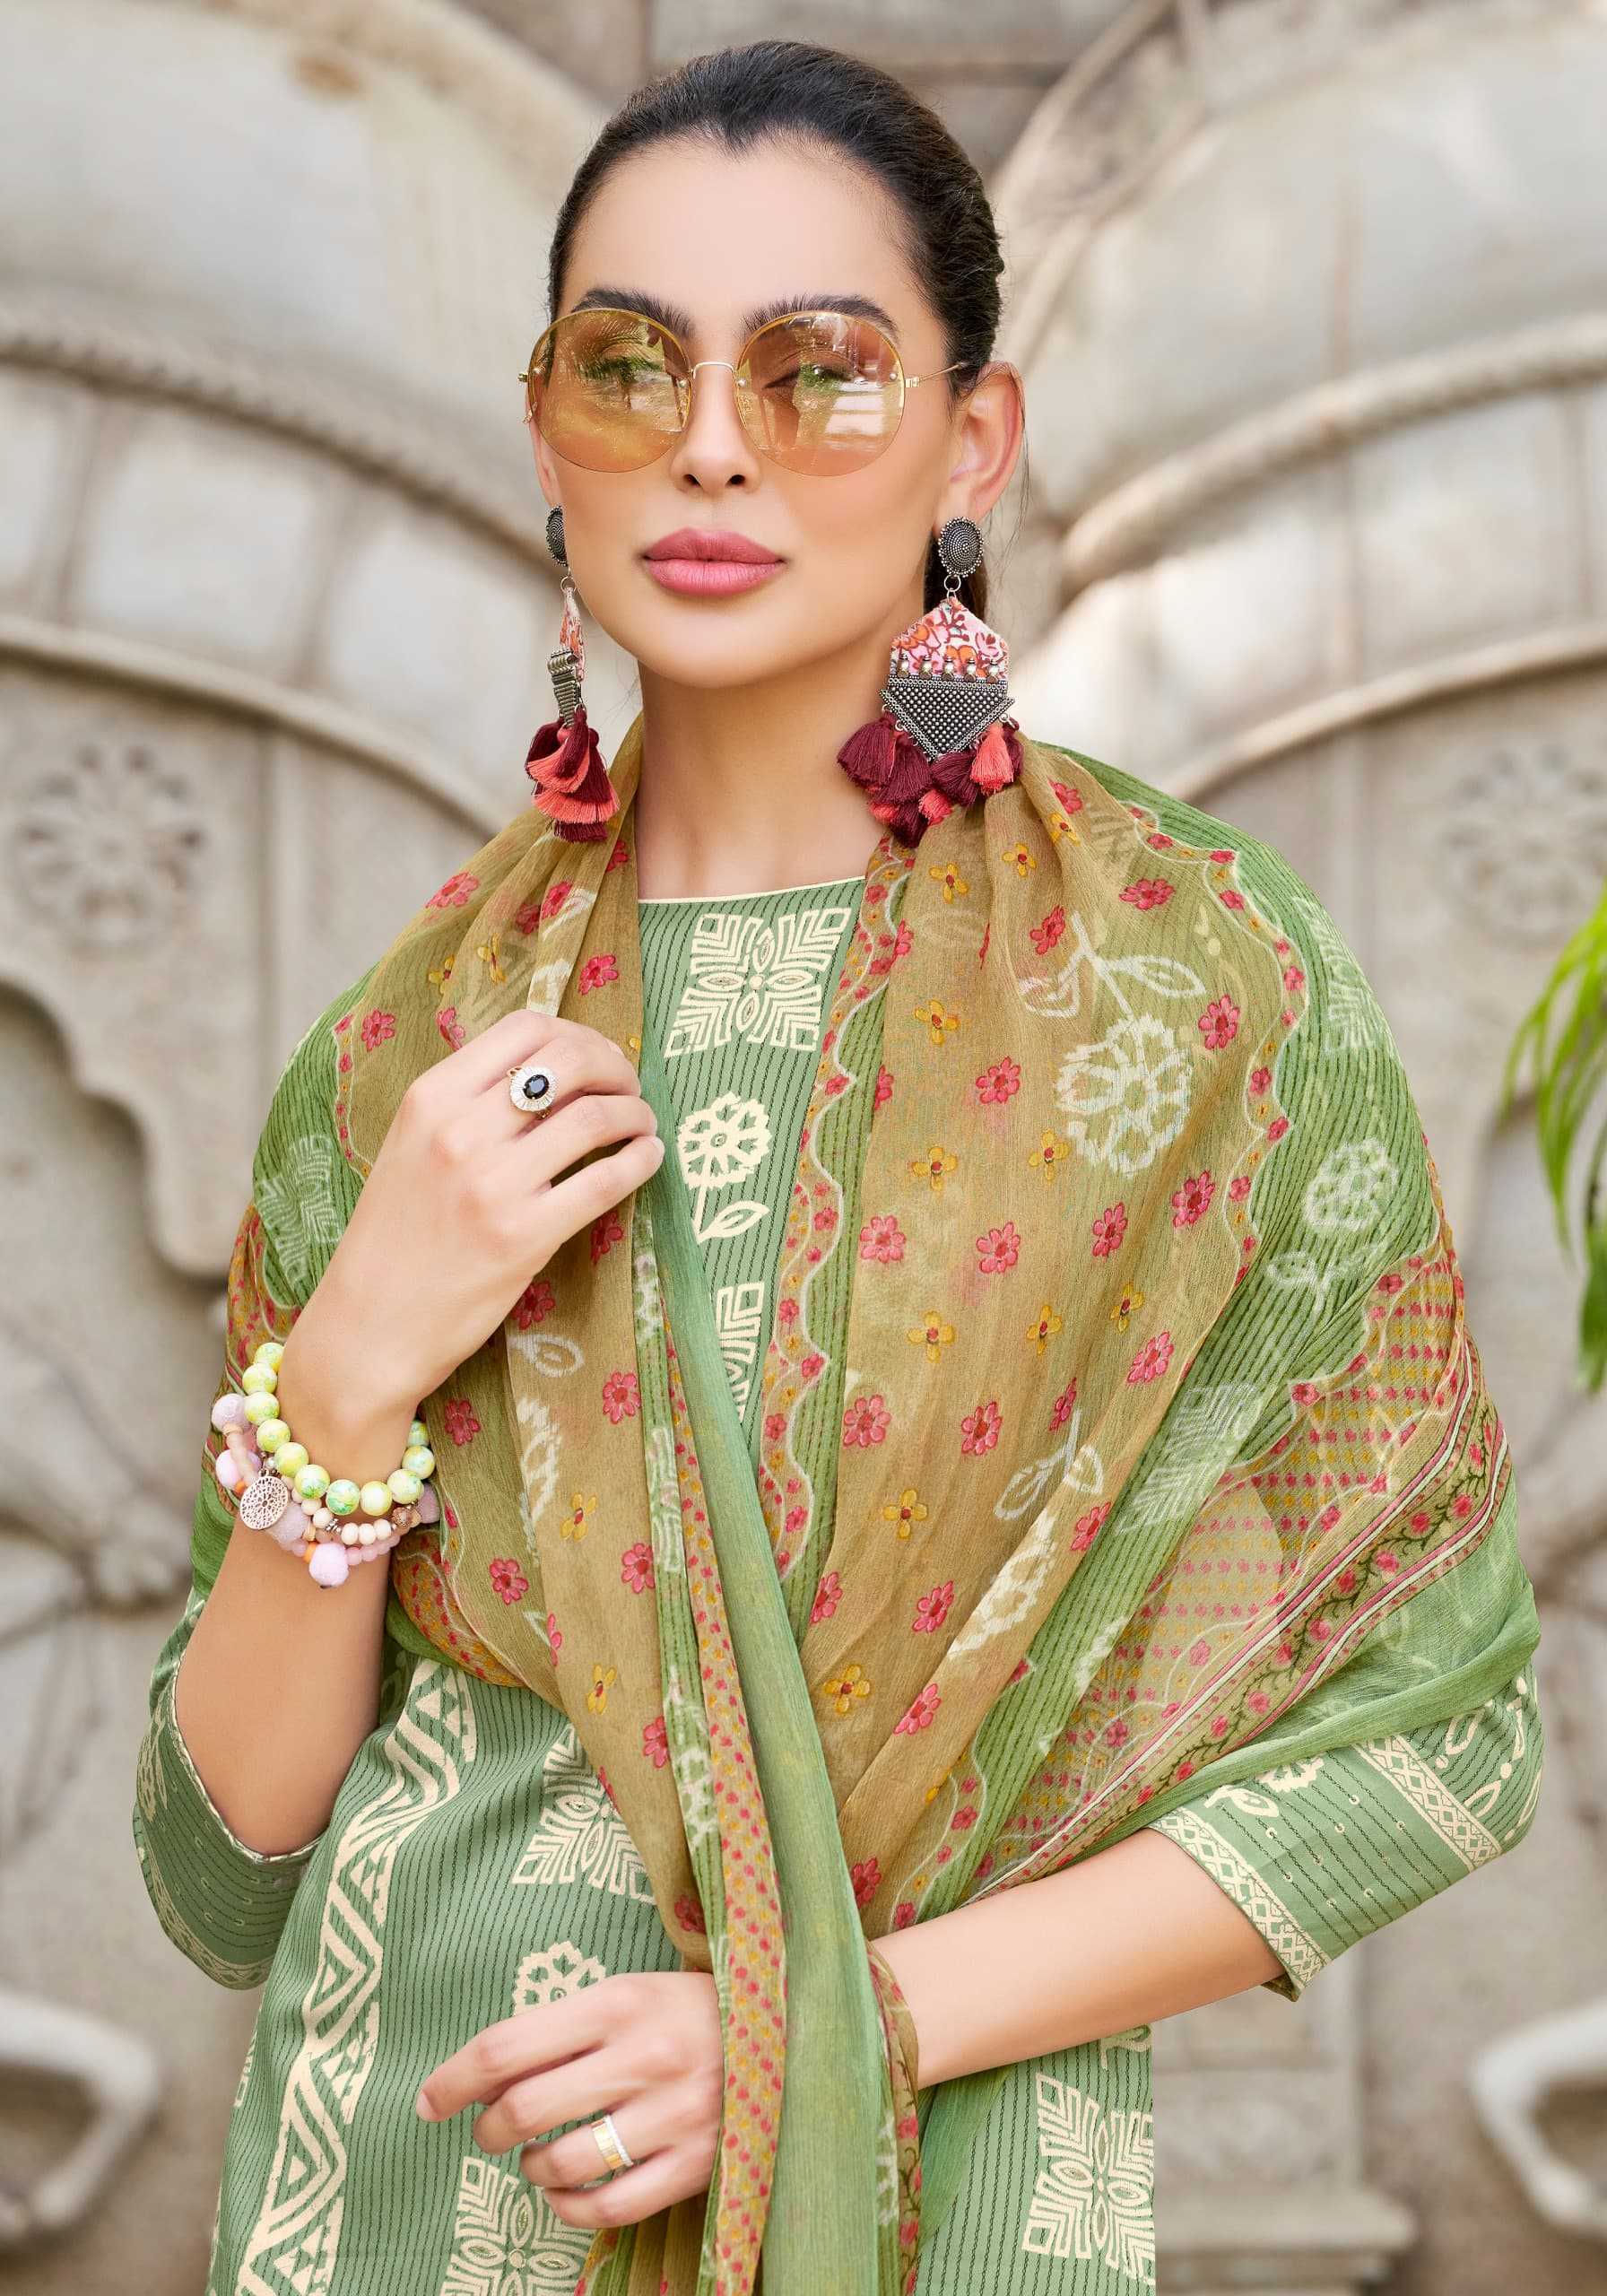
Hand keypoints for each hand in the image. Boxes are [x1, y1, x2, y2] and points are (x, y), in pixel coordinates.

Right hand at [314, 1010, 664, 1413]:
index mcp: (430, 1098)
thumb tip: (547, 1069)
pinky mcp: (523, 1235)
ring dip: (635, 1114)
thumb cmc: (397, 1236)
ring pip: (595, 1117)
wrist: (369, 1325)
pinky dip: (640, 1160)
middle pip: (568, 1061)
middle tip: (629, 1090)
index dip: (578, 1035)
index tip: (597, 1058)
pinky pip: (605, 1180)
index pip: (525, 1028)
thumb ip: (468, 1104)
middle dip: (615, 1067)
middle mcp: (460, 1130)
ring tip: (642, 1126)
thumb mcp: (412, 1146)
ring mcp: (492, 1183)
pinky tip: (647, 1158)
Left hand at [414, 1970, 722, 2230]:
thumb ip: (561, 2027)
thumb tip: (482, 2078)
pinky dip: (569, 2207)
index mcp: (618, 2001)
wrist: (788, 2031)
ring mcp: (672, 2115)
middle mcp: (643, 2056)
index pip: (507, 2046)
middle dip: (486, 2130)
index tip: (429, 2101)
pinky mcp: (695, 2164)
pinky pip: (608, 2207)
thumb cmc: (687, 2011)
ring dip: (530, 2168)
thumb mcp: (627, 1992)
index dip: (453, 2079)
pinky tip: (566, 2191)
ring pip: (560, 2163)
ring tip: (538, 2155)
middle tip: (488, 2131)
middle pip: (523, 2109)